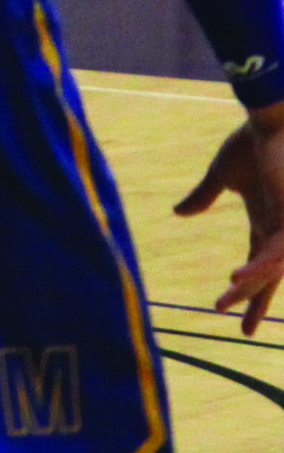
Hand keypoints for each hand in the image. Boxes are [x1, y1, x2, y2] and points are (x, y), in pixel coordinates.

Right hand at [175, 106, 283, 333]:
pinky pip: (276, 254)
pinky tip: (236, 277)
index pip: (258, 266)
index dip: (248, 292)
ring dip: (249, 288)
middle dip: (255, 303)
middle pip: (267, 276)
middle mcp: (281, 231)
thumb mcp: (222, 176)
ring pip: (271, 269)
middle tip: (243, 330)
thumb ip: (202, 197)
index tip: (233, 317)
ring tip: (224, 301)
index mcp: (267, 224)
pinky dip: (257, 268)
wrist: (272, 121)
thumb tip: (179, 213)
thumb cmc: (253, 143)